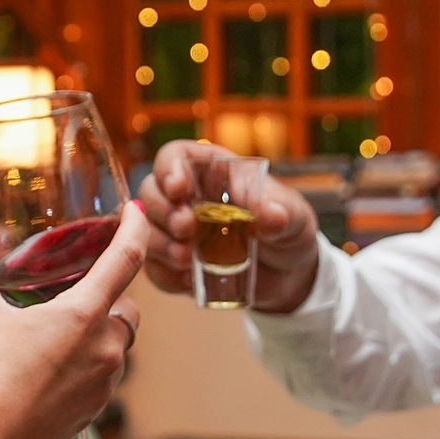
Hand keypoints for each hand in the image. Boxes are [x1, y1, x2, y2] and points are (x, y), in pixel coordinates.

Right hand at [0, 204, 146, 438]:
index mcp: (84, 313)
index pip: (126, 257)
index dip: (135, 227)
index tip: (138, 211)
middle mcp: (105, 345)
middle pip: (128, 309)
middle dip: (110, 300)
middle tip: (76, 296)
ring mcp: (105, 381)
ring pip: (118, 346)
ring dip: (100, 335)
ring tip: (60, 336)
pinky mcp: (96, 408)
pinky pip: (105, 377)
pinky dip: (89, 367)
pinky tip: (54, 370)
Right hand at [133, 140, 319, 312]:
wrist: (289, 274)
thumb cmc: (288, 230)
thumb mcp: (294, 216)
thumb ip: (282, 211)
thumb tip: (270, 215)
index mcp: (212, 173)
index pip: (176, 157)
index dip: (170, 169)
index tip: (178, 188)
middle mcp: (187, 199)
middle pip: (151, 192)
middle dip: (162, 211)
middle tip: (186, 229)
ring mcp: (177, 233)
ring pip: (145, 231)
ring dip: (159, 244)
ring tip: (187, 259)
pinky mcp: (176, 266)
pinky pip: (156, 270)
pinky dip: (166, 276)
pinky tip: (188, 280)